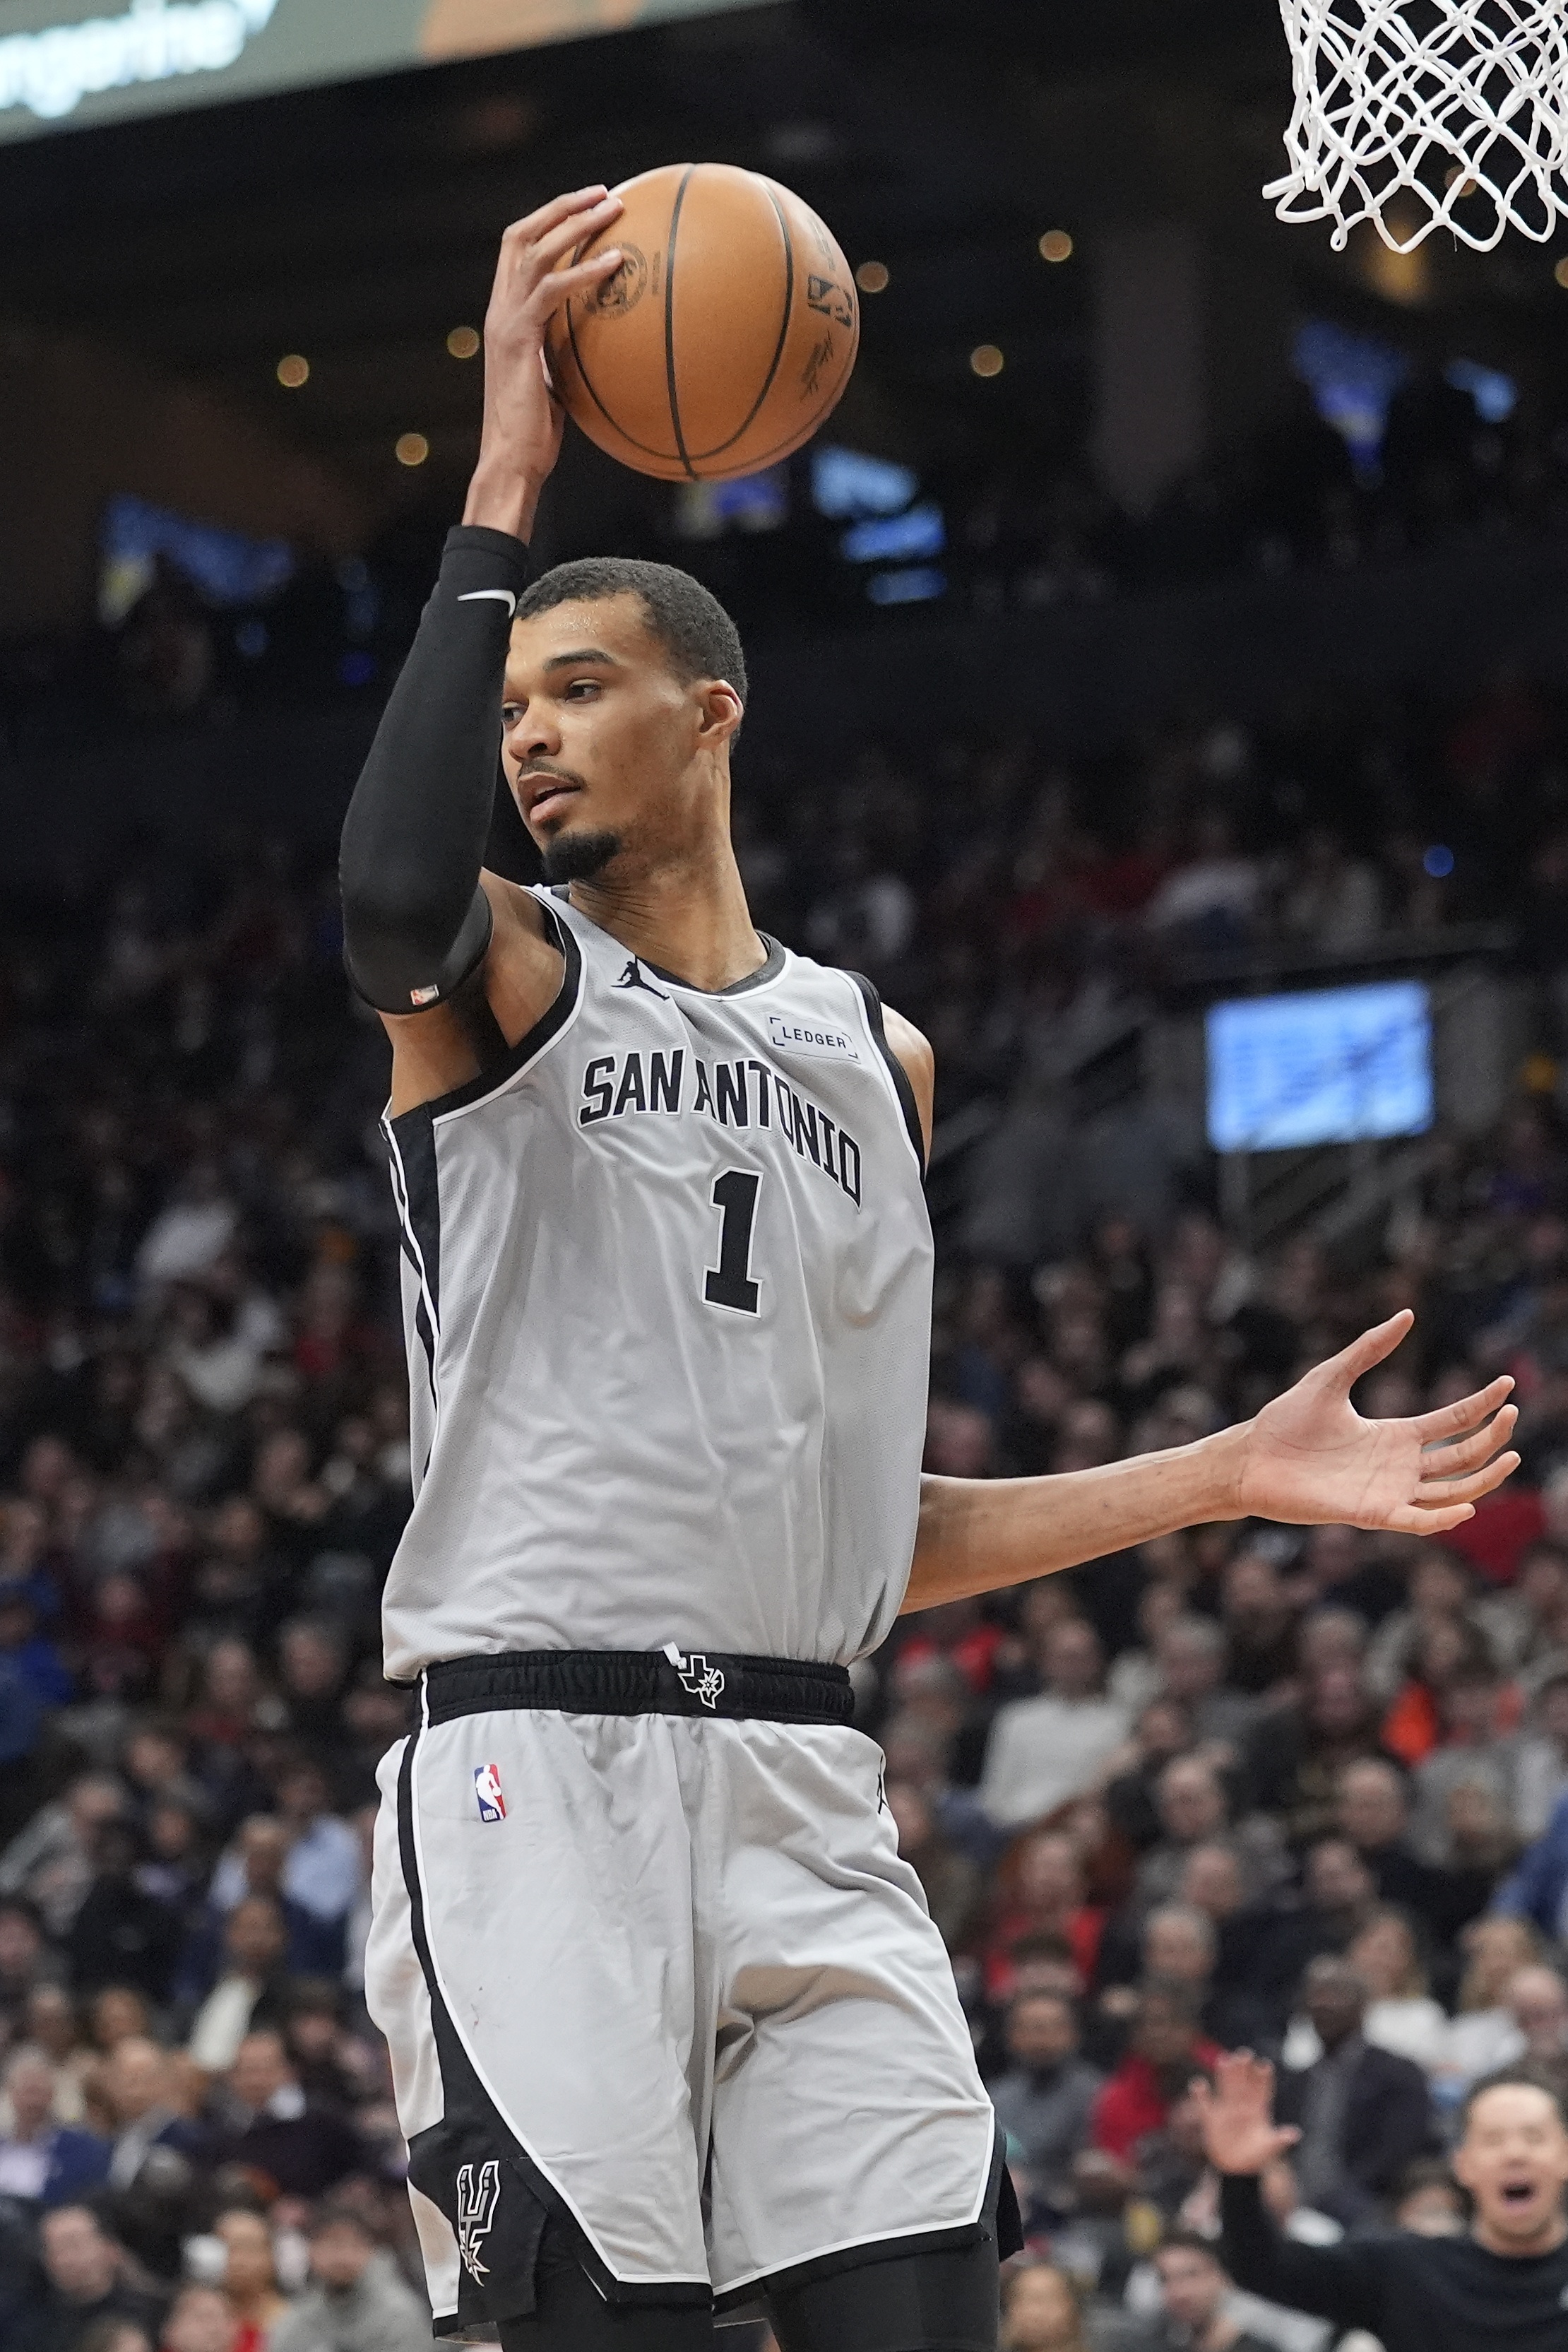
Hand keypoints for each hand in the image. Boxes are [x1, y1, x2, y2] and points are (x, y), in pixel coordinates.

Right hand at [463, 185, 624, 537]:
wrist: (511, 462)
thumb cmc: (536, 437)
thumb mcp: (556, 385)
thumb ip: (568, 356)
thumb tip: (604, 350)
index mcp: (506, 317)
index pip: (519, 251)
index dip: (550, 222)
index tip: (588, 209)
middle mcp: (499, 310)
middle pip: (521, 235)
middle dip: (561, 207)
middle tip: (603, 192)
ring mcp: (505, 322)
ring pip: (534, 250)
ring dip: (574, 223)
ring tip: (612, 208)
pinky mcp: (518, 339)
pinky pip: (552, 291)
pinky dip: (583, 272)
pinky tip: (614, 263)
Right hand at [1191, 2052, 1300, 2175]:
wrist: (1237, 2168)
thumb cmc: (1257, 2156)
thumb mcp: (1270, 2148)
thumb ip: (1280, 2140)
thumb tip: (1295, 2134)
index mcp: (1259, 2110)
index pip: (1262, 2091)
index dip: (1263, 2078)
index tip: (1265, 2065)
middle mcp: (1242, 2106)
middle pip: (1243, 2084)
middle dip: (1244, 2069)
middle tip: (1244, 2054)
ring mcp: (1227, 2111)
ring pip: (1226, 2088)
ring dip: (1225, 2075)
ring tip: (1225, 2059)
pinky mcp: (1211, 2119)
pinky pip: (1204, 2104)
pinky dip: (1201, 2095)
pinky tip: (1198, 2084)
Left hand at [1234, 1308, 1517, 1532]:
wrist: (1251, 1458)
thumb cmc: (1286, 1420)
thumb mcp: (1332, 1377)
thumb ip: (1369, 1349)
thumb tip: (1408, 1314)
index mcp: (1395, 1434)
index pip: (1452, 1421)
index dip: (1481, 1404)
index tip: (1508, 1384)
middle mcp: (1399, 1465)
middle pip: (1462, 1455)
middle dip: (1492, 1438)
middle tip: (1513, 1415)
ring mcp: (1389, 1491)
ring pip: (1453, 1491)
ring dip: (1485, 1479)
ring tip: (1512, 1456)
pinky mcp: (1372, 1514)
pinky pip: (1417, 1521)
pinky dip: (1444, 1518)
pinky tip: (1466, 1506)